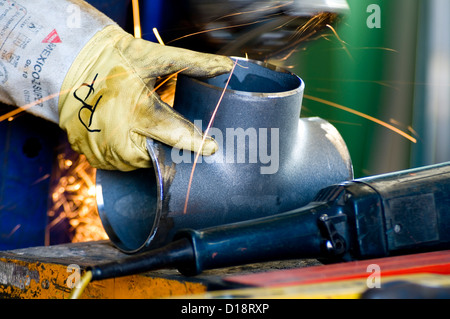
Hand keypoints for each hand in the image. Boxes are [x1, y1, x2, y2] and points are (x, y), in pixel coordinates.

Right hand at [58, 25, 232, 170]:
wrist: (70, 62)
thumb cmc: (115, 58)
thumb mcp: (154, 57)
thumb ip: (193, 63)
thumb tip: (227, 66)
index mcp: (139, 111)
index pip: (176, 135)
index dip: (196, 143)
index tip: (212, 148)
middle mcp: (119, 136)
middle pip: (157, 156)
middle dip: (166, 147)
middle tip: (165, 129)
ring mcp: (100, 147)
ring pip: (136, 163)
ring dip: (145, 150)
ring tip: (141, 128)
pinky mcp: (87, 152)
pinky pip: (115, 163)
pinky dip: (124, 153)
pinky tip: (125, 134)